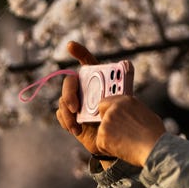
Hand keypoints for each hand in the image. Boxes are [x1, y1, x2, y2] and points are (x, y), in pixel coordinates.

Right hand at [54, 40, 165, 166]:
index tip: (70, 46)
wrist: (117, 141)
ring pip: (63, 100)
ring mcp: (76, 103)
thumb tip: (126, 63)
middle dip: (69, 92)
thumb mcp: (125, 101)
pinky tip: (76, 129)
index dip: (79, 51)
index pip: (87, 62)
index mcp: (98, 81)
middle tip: (75, 107)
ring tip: (77, 123)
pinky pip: (61, 114)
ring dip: (68, 111)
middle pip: (69, 81)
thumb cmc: (123, 119)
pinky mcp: (71, 118)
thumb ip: (122, 84)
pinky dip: (67, 121)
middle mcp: (85, 89)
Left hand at [93, 94, 165, 166]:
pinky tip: (122, 150)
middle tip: (119, 135)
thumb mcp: (146, 115)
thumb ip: (133, 113)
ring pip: (102, 131)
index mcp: (127, 101)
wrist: (154, 147)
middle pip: (102, 115)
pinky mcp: (103, 134)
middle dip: (108, 125)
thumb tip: (129, 117)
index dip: (108, 111)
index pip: (106, 102)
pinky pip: (101, 144)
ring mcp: (107, 121)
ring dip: (110, 139)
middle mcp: (115, 108)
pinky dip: (108, 149)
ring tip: (126, 144)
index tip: (111, 119)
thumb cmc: (156, 135)